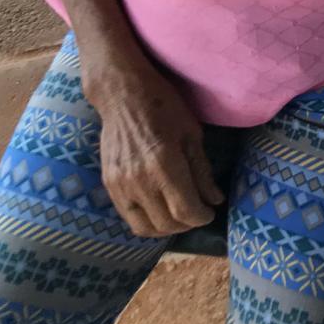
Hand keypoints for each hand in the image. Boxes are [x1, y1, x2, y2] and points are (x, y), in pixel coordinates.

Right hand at [85, 59, 223, 237]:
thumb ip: (202, 170)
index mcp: (164, 164)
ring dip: (166, 228)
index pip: (185, 210)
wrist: (123, 95)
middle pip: (166, 223)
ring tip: (179, 216)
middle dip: (188, 223)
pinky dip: (147, 221)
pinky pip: (128, 217)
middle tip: (198, 212)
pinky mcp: (109, 185)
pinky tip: (159, 210)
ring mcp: (120, 185)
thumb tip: (214, 199)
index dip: (202, 217)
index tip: (211, 211)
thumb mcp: (192, 134)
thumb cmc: (164, 107)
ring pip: (145, 227)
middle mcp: (139, 180)